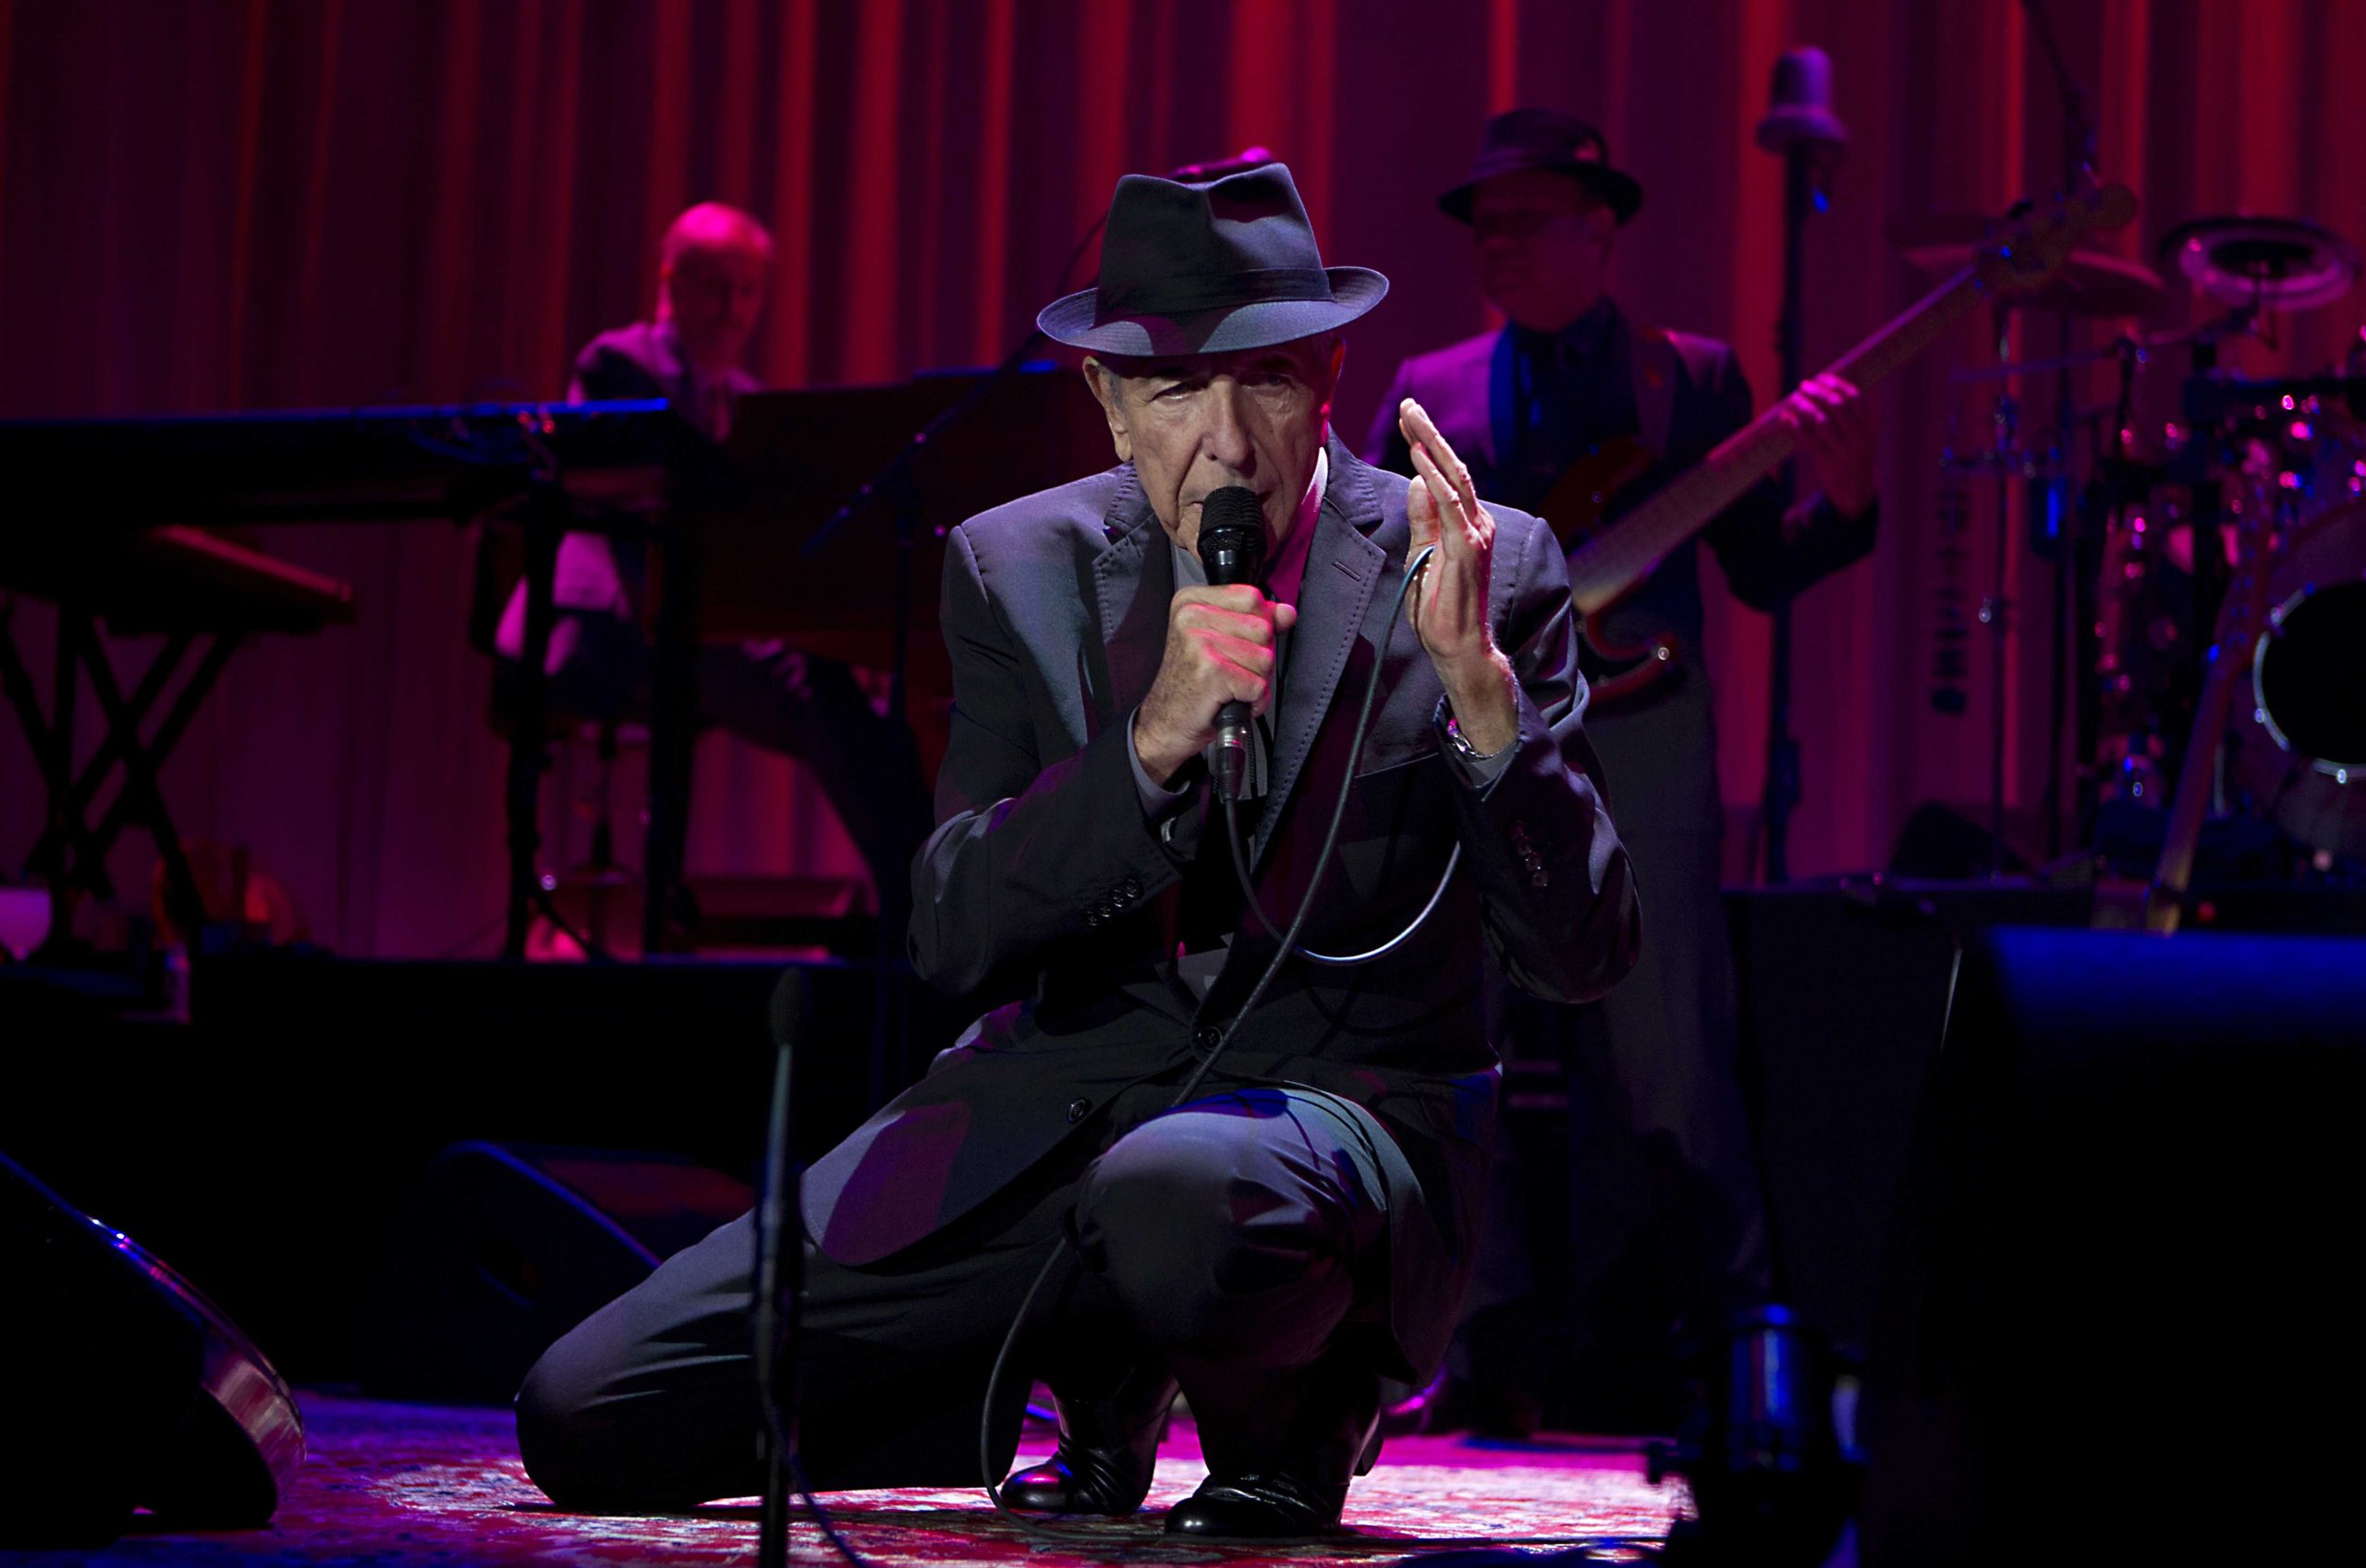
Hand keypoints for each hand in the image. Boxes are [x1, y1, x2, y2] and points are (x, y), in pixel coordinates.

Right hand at [1133, 584, 1298, 785]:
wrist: (1165, 722)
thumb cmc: (1192, 683)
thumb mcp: (1220, 640)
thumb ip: (1256, 620)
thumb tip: (1286, 612)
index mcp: (1191, 602)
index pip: (1252, 597)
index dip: (1258, 624)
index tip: (1238, 644)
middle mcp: (1192, 617)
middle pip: (1263, 628)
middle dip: (1258, 657)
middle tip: (1231, 670)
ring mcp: (1200, 643)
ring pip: (1265, 658)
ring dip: (1256, 681)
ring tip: (1230, 686)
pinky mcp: (1211, 671)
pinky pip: (1258, 685)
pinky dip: (1253, 701)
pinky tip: (1231, 700)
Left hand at [1398, 397, 1516, 752]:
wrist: (1459, 646)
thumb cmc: (1440, 607)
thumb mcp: (1422, 554)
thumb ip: (1422, 520)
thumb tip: (1415, 481)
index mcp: (1467, 524)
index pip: (1446, 475)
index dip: (1428, 445)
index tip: (1409, 420)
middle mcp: (1477, 523)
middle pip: (1452, 467)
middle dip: (1429, 433)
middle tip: (1409, 405)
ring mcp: (1475, 534)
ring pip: (1453, 478)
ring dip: (1431, 445)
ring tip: (1412, 418)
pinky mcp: (1468, 548)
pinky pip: (1449, 505)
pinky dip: (1434, 478)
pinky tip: (1419, 457)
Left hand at [1780, 372, 1876, 519]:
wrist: (1856, 492)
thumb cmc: (1854, 456)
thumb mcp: (1863, 435)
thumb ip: (1851, 415)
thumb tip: (1825, 388)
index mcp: (1870, 426)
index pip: (1855, 397)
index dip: (1837, 384)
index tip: (1822, 377)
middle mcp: (1859, 437)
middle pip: (1837, 406)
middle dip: (1818, 392)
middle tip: (1803, 386)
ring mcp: (1844, 451)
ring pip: (1821, 422)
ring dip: (1804, 407)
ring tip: (1793, 400)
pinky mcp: (1827, 463)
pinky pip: (1808, 441)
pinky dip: (1795, 427)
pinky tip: (1787, 419)